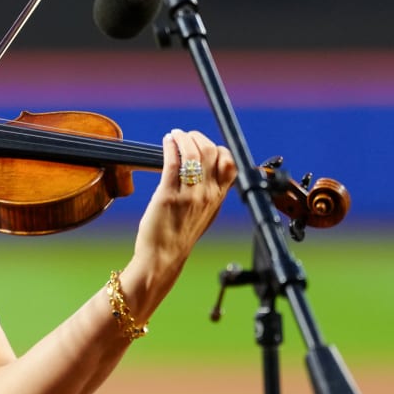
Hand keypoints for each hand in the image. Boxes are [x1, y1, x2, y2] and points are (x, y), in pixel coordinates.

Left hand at [132, 129, 235, 278]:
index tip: (203, 144)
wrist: (163, 258)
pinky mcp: (168, 196)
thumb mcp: (205, 213)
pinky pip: (173, 162)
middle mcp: (208, 195)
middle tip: (185, 136)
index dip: (218, 148)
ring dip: (182, 138)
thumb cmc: (179, 236)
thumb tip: (205, 169)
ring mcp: (189, 196)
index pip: (229, 163)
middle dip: (197, 138)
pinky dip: (170, 147)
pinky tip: (167, 142)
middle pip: (211, 152)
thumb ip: (210, 192)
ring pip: (192, 154)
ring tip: (174, 136)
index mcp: (218, 197)